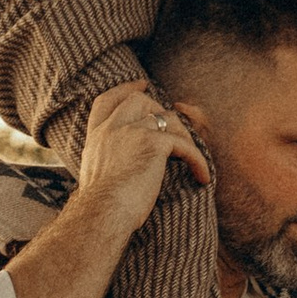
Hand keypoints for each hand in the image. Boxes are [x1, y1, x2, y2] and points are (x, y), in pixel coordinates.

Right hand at [74, 80, 210, 238]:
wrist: (102, 212)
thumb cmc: (99, 206)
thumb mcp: (94, 175)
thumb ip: (105, 160)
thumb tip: (114, 168)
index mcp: (97, 135)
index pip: (107, 101)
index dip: (125, 90)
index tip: (140, 85)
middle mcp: (113, 128)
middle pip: (139, 101)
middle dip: (158, 108)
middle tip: (175, 126)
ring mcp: (133, 131)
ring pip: (167, 119)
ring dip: (183, 137)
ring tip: (192, 159)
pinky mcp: (154, 143)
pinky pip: (185, 145)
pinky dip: (198, 160)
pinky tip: (202, 177)